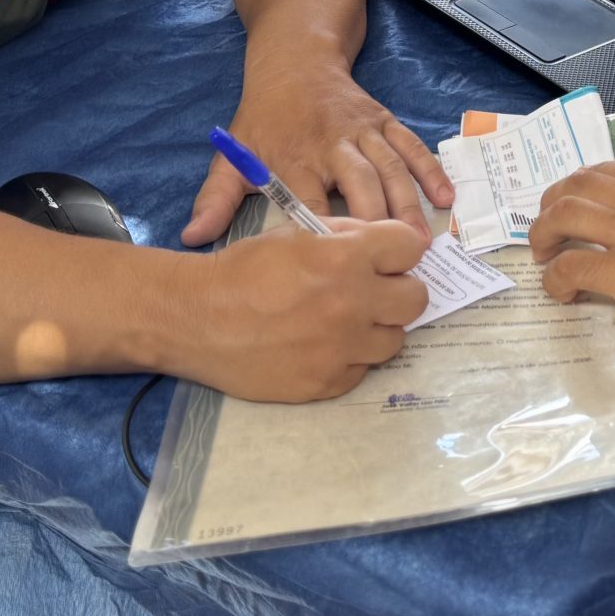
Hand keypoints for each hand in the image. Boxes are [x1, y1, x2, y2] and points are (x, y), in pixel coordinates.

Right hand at [176, 220, 428, 400]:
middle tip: (374, 291)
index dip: (399, 250)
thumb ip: (345, 235)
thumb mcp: (296, 233)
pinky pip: (362, 369)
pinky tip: (322, 346)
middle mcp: (352, 304)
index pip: (411, 247)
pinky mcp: (328, 382)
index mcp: (346, 258)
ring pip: (395, 339)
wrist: (197, 319)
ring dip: (376, 328)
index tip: (388, 257)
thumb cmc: (243, 269)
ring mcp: (342, 348)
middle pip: (417, 298)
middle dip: (398, 290)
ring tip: (346, 322)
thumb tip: (383, 246)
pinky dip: (348, 357)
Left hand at [183, 65, 453, 245]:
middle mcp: (331, 144)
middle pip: (360, 187)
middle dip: (379, 224)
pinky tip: (446, 200)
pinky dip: (431, 171)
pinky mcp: (385, 120)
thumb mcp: (234, 155)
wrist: (295, 59)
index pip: (309, 203)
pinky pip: (412, 146)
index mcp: (293, 159)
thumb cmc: (264, 117)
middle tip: (397, 264)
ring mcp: (363, 131)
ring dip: (410, 205)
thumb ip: (215, 199)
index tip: (339, 271)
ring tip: (423, 244)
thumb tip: (192, 238)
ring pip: (392, 169)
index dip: (326, 236)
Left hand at [529, 159, 614, 348]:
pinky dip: (554, 278)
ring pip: (562, 216)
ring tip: (543, 258)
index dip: (586, 184)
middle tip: (548, 231)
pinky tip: (562, 292)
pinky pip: (570, 266)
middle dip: (551, 204)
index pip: (614, 168)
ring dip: (541, 236)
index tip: (579, 202)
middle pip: (576, 184)